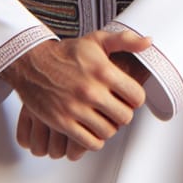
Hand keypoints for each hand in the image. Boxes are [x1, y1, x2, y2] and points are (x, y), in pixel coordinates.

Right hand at [1, 30, 151, 158]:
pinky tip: (92, 128)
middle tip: (117, 107)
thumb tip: (149, 42)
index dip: (136, 97)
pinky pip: (89, 143)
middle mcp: (91, 91)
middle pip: (124, 116)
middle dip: (124, 113)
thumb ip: (126, 40)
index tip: (129, 96)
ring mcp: (76, 108)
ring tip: (105, 117)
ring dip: (110, 127)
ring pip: (108, 131)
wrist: (33, 63)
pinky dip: (95, 139)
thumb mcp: (98, 40)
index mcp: (103, 71)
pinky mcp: (62, 122)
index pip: (136, 96)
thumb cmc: (68, 52)